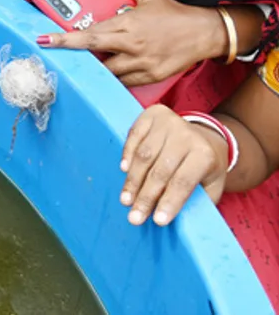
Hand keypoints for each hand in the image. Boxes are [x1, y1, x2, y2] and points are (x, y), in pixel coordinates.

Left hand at [38, 0, 221, 85]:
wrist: (204, 33)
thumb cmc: (174, 12)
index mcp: (127, 25)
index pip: (89, 34)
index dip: (65, 39)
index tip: (44, 39)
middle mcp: (132, 47)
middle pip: (94, 55)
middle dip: (70, 56)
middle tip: (51, 54)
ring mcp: (142, 64)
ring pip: (107, 73)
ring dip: (93, 68)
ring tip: (82, 63)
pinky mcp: (151, 77)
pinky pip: (124, 81)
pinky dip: (113, 77)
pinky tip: (106, 71)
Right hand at [120, 105, 227, 225]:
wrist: (206, 135)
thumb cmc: (205, 167)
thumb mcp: (212, 184)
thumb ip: (199, 200)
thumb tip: (182, 222)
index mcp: (205, 154)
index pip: (184, 181)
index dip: (170, 202)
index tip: (158, 222)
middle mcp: (187, 135)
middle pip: (161, 170)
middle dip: (146, 197)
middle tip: (135, 217)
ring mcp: (169, 122)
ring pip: (144, 155)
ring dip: (133, 180)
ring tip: (126, 200)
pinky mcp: (152, 114)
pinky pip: (134, 135)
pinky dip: (127, 153)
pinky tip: (124, 170)